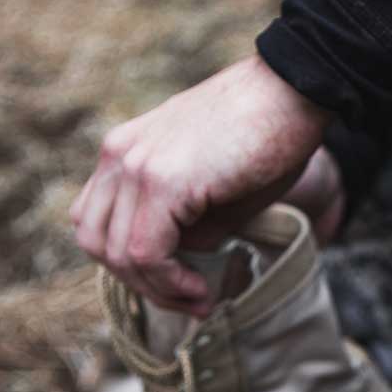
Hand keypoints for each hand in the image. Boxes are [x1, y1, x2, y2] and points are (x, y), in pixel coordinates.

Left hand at [71, 55, 331, 315]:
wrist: (295, 91)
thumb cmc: (271, 137)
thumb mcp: (217, 191)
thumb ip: (188, 226)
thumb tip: (178, 265)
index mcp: (126, 150)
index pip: (100, 222)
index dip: (133, 264)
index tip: (182, 285)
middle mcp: (119, 154)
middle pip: (96, 241)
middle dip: (142, 283)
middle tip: (190, 300)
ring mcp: (135, 164)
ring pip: (115, 253)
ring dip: (157, 288)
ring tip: (199, 298)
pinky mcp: (162, 180)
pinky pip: (144, 251)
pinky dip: (168, 281)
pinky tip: (200, 287)